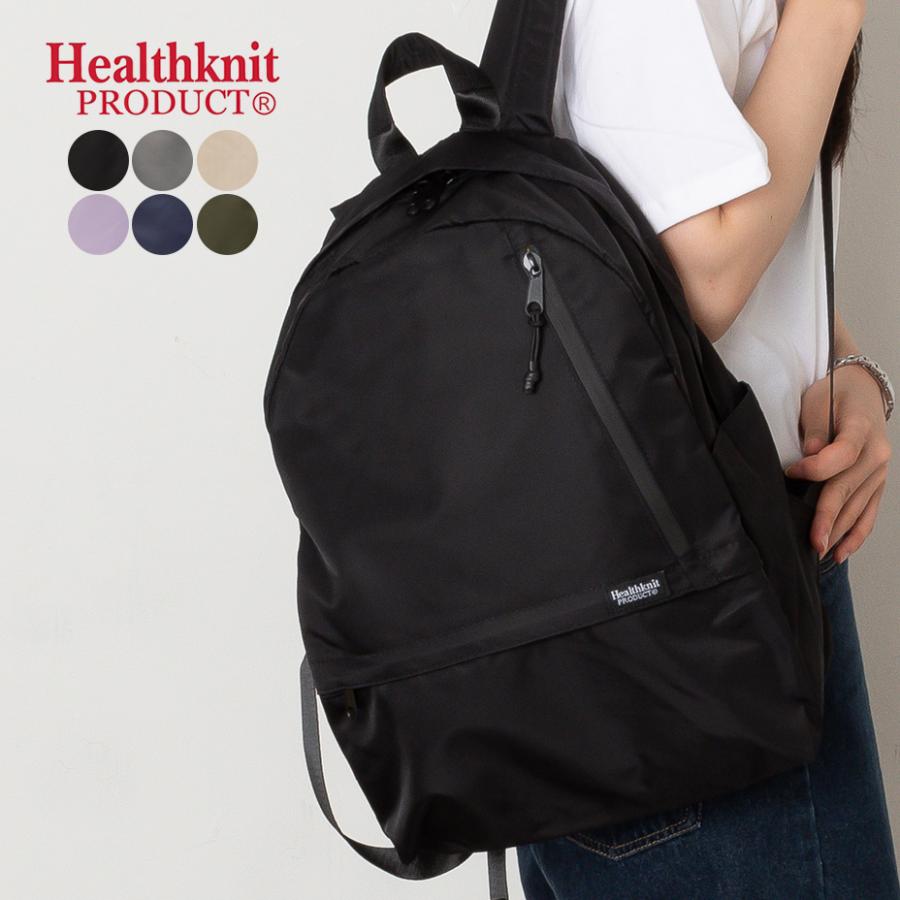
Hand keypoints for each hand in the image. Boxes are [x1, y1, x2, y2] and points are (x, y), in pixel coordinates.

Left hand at [784, 364, 890, 561]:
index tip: (791, 472)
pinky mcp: (876, 485)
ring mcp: (879, 473)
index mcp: (861, 430)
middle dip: (827, 517)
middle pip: (848, 489)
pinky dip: (855, 535)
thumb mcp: (818, 403)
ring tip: (818, 552)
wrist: (862, 392)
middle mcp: (876, 455)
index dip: (815, 467)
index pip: (840, 455)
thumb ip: (814, 430)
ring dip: (838, 532)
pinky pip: (868, 514)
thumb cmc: (834, 397)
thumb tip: (810, 454)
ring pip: (857, 507)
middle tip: (810, 541)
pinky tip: (840, 553)